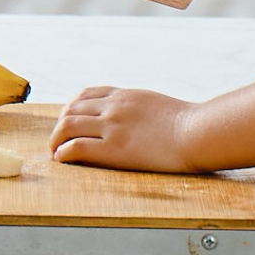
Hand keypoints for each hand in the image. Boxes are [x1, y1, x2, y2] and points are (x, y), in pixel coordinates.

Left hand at [49, 86, 200, 171]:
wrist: (199, 132)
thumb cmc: (189, 124)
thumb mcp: (158, 106)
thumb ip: (139, 109)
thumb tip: (137, 121)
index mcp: (126, 95)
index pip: (85, 94)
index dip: (71, 108)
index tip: (69, 122)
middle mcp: (114, 106)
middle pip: (70, 108)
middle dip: (59, 125)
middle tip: (58, 141)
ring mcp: (113, 126)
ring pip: (67, 126)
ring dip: (56, 140)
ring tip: (56, 153)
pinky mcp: (114, 148)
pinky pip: (76, 147)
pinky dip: (63, 154)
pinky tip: (63, 161)